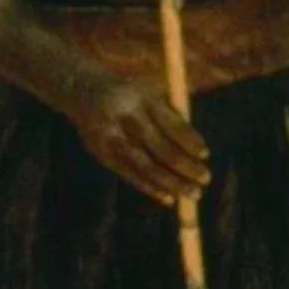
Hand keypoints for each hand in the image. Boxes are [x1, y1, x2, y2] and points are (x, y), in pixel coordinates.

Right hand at [61, 71, 210, 205]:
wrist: (82, 91)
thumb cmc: (131, 94)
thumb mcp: (150, 94)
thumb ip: (172, 116)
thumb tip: (197, 150)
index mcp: (143, 98)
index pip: (170, 123)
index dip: (189, 140)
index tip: (206, 155)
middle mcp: (126, 118)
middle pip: (159, 147)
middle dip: (185, 166)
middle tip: (205, 178)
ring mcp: (111, 138)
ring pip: (145, 166)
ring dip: (171, 183)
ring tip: (193, 194)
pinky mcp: (102, 154)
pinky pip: (129, 174)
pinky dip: (150, 188)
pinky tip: (168, 198)